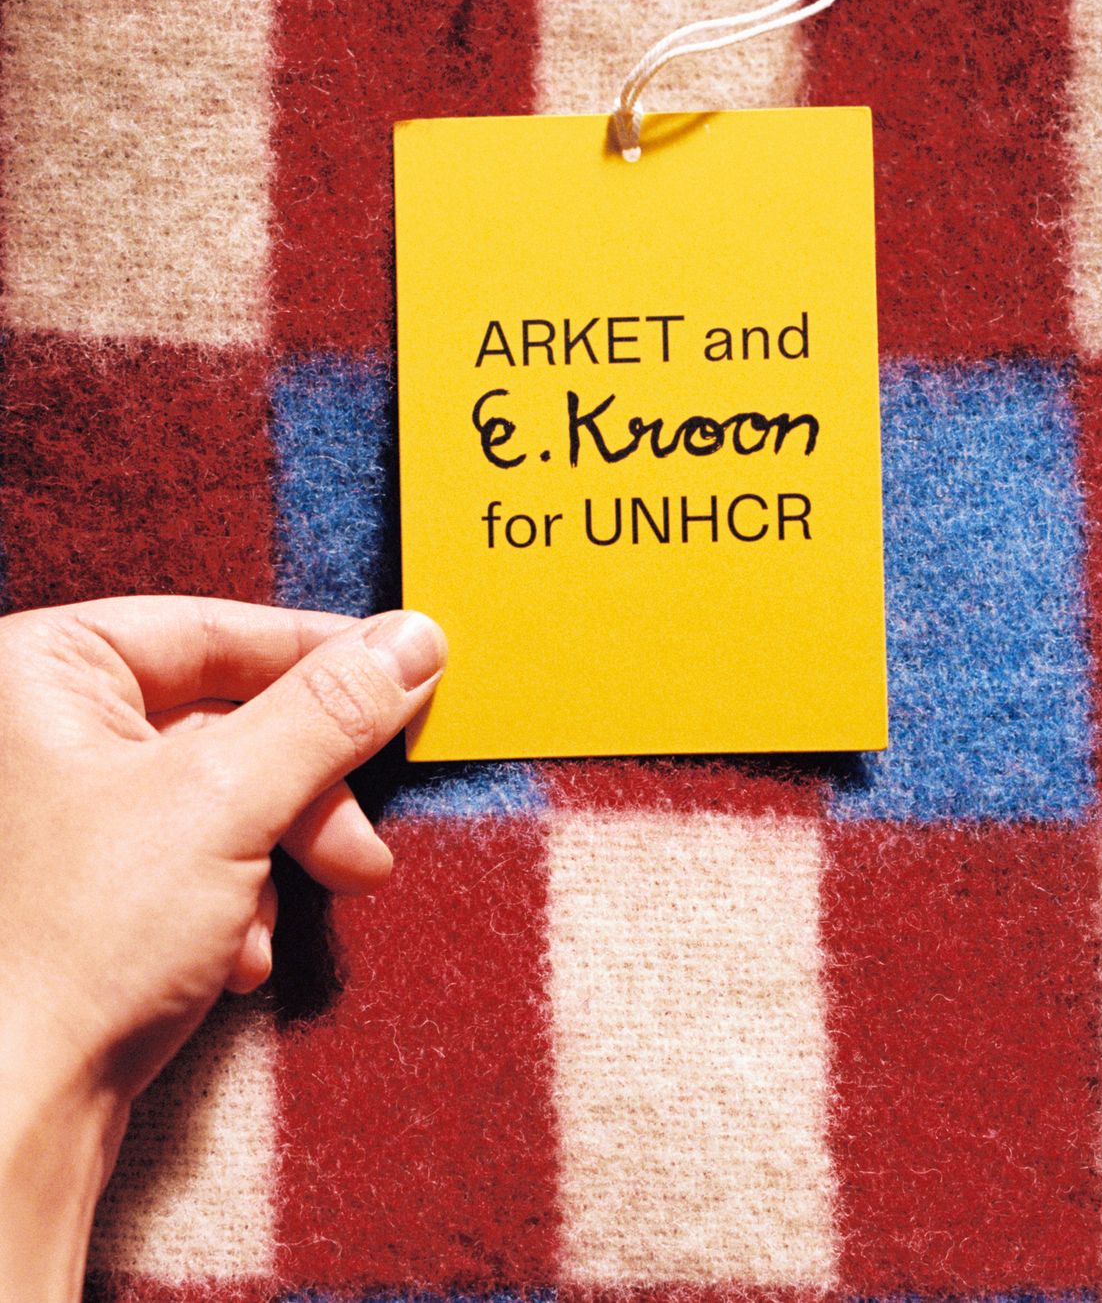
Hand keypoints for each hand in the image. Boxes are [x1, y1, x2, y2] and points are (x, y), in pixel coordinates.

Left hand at [0, 596, 444, 1302]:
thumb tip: (413, 639)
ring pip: (216, 794)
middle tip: (364, 843)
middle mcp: (37, 731)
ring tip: (295, 916)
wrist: (9, 1120)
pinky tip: (236, 958)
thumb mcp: (228, 802)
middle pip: (221, 717)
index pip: (210, 629)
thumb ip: (328, 711)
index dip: (318, 655)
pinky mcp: (76, 888)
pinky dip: (233, 900)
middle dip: (304, 791)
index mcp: (40, 673)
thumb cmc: (72, 947)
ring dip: (275, 855)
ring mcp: (53, 813)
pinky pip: (188, 855)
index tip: (405, 671)